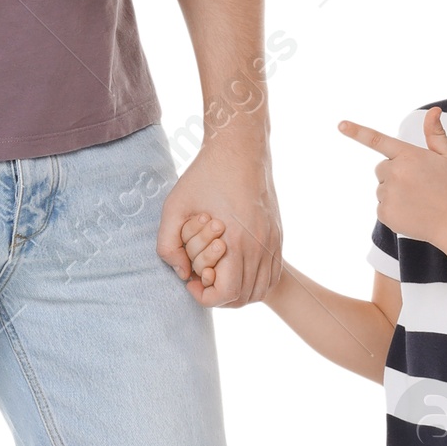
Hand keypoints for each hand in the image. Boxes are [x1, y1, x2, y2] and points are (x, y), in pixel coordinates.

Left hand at [158, 138, 280, 306]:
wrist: (240, 148)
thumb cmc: (204, 175)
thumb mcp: (173, 207)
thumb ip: (168, 245)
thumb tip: (182, 273)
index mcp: (235, 241)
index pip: (226, 293)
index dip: (205, 296)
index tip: (192, 282)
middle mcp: (260, 245)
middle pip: (244, 297)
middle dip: (219, 297)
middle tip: (203, 280)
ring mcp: (273, 241)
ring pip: (262, 289)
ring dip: (239, 293)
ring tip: (219, 276)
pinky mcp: (278, 235)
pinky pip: (273, 274)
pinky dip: (256, 281)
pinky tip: (237, 268)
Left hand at [339, 107, 446, 245]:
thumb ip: (435, 133)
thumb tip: (433, 111)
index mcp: (408, 155)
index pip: (377, 140)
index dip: (356, 132)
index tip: (341, 125)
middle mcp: (395, 172)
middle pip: (382, 168)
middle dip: (394, 173)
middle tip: (416, 184)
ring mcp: (388, 194)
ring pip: (382, 188)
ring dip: (394, 192)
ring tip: (417, 199)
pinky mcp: (385, 213)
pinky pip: (381, 206)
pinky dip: (393, 209)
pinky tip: (411, 211)